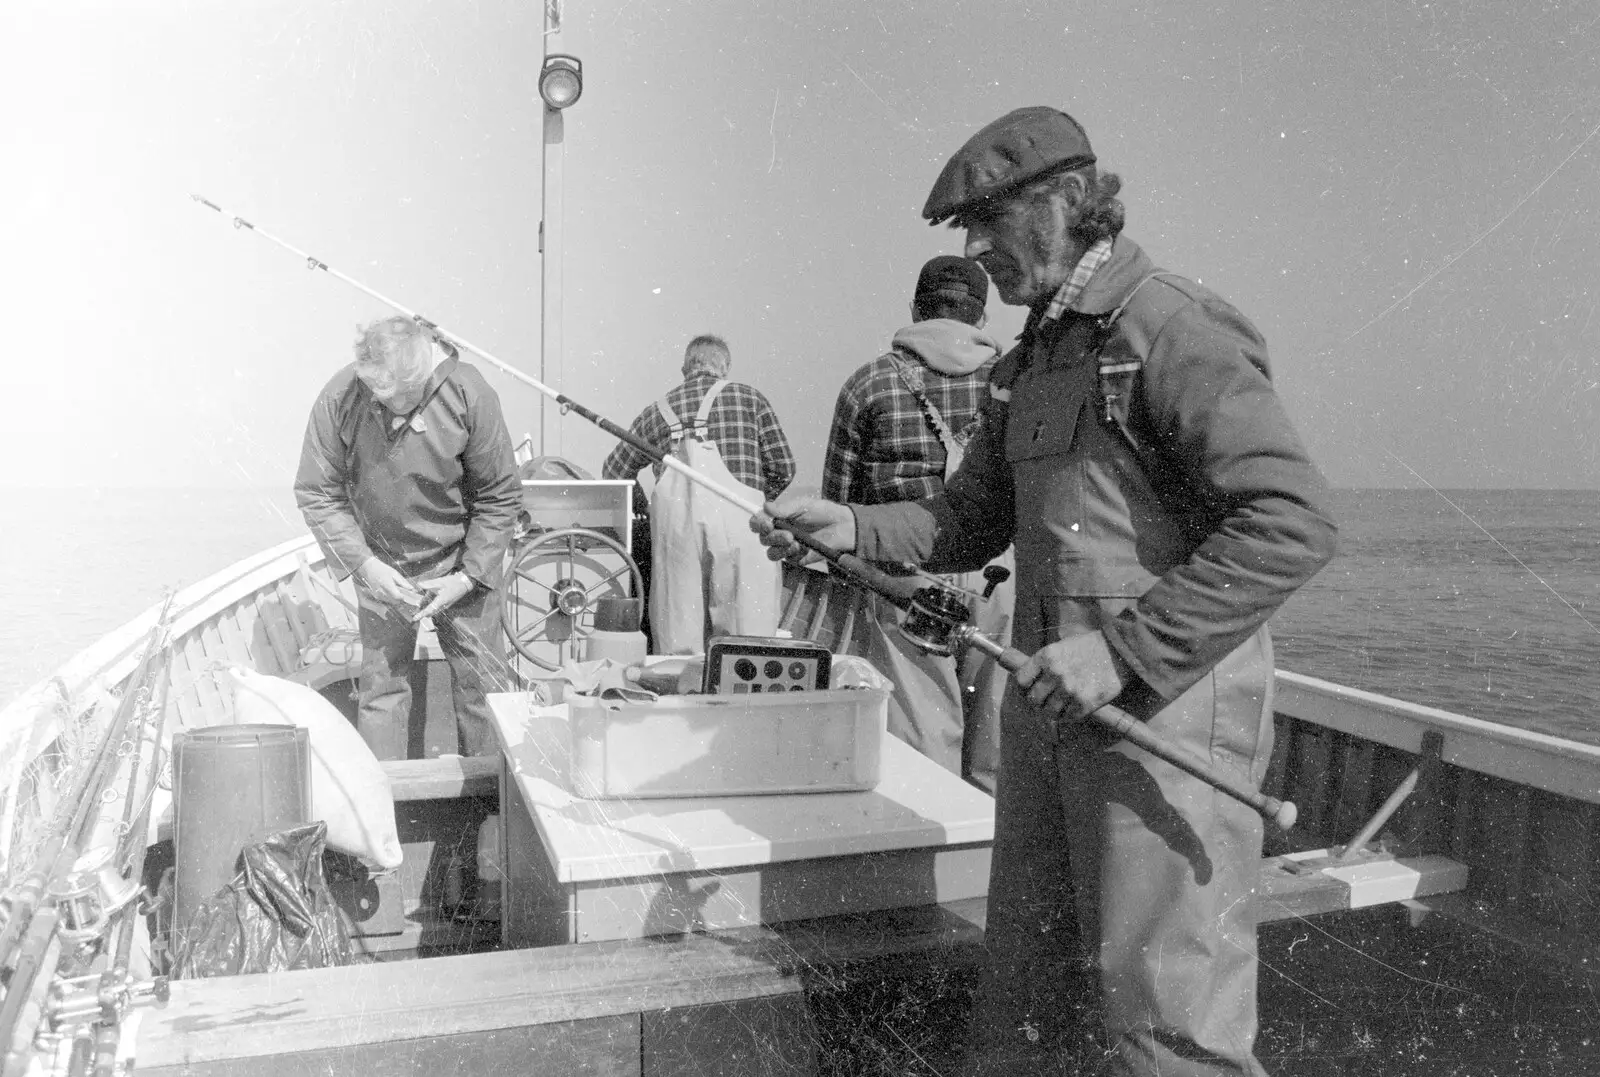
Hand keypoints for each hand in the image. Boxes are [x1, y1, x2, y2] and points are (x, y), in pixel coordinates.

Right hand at [357, 557, 422, 610]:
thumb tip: (412, 589)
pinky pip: (387, 601)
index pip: (398, 597)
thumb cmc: (382, 569)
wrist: (369, 568)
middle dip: (401, 598)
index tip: (407, 594)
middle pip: (395, 602)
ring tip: (396, 590)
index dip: (404, 597)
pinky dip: (391, 598)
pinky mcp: (376, 597)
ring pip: (391, 602)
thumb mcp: (394, 573)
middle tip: (404, 592)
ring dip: (396, 599)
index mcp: (387, 585)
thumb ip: (403, 582)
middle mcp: (382, 592)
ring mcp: (378, 595)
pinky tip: (390, 591)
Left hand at [414, 572, 475, 620]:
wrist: (466, 583)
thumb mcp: (440, 581)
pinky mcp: (448, 604)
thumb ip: (429, 584)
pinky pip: (438, 608)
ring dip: (428, 610)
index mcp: (441, 600)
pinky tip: (429, 602)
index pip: (429, 610)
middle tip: (415, 613)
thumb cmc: (454, 582)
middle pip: (431, 612)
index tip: (415, 618)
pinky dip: (432, 607)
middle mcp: (444, 605)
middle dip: (423, 613)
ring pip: (435, 611)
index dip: (421, 614)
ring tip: (421, 608)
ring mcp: (447, 606)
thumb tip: (419, 584)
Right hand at [752, 494, 855, 563]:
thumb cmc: (822, 512)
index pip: (757, 523)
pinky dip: (792, 554)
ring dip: (780, 548)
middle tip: (788, 534)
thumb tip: (765, 506)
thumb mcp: (802, 505)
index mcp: (777, 518)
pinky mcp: (796, 558)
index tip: (766, 524)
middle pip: (763, 539)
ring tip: (795, 542)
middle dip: (773, 537)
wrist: (842, 526)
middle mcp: (778, 533)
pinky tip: (802, 548)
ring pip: (771, 553)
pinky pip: (787, 560)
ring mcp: (787, 547)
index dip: (757, 524)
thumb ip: (784, 508)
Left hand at [1013, 632, 1130, 728]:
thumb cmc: (1089, 647)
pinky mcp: (1085, 703)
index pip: (1021, 680)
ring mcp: (1070, 690)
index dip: (1024, 687)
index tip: (1030, 689)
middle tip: (1046, 699)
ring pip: (1050, 711)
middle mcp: (1055, 674)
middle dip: (1038, 701)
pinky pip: (1068, 717)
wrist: (1120, 651)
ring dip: (1054, 710)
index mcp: (1046, 657)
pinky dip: (1070, 714)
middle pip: (1033, 699)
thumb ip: (1045, 663)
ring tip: (1063, 703)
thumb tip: (1028, 682)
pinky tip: (1075, 706)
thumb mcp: (1061, 646)